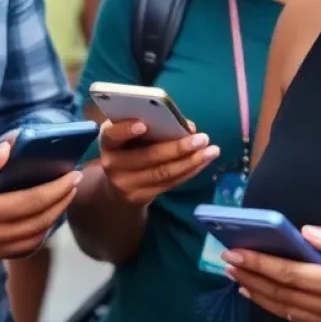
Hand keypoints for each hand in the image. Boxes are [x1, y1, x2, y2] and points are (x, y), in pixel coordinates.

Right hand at [0, 142, 81, 264]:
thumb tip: (7, 150)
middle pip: (38, 222)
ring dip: (52, 219)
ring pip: (33, 240)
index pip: (29, 202)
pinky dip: (37, 235)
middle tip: (73, 182)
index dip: (55, 189)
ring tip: (62, 198)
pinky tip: (42, 218)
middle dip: (61, 202)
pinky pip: (19, 250)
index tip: (71, 175)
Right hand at [97, 119, 219, 206]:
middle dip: (177, 147)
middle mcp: (113, 164)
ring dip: (191, 161)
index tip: (143, 124)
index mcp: (108, 141)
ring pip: (163, 173)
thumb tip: (187, 126)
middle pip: (147, 157)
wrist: (117, 183)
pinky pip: (170, 183)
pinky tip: (204, 161)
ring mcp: (126, 184)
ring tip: (211, 150)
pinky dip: (189, 171)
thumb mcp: (129, 134)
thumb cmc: (129, 147)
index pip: (112, 135)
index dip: (125, 130)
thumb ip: (150, 125)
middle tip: (202, 138)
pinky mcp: (141, 197)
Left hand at [222, 226, 320, 321]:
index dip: (258, 263)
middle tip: (226, 263)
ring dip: (260, 295)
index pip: (288, 273)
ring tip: (239, 279)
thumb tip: (304, 232)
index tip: (233, 253)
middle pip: (281, 294)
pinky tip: (269, 298)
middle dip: (251, 278)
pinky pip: (302, 321)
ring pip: (288, 311)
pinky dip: (280, 308)